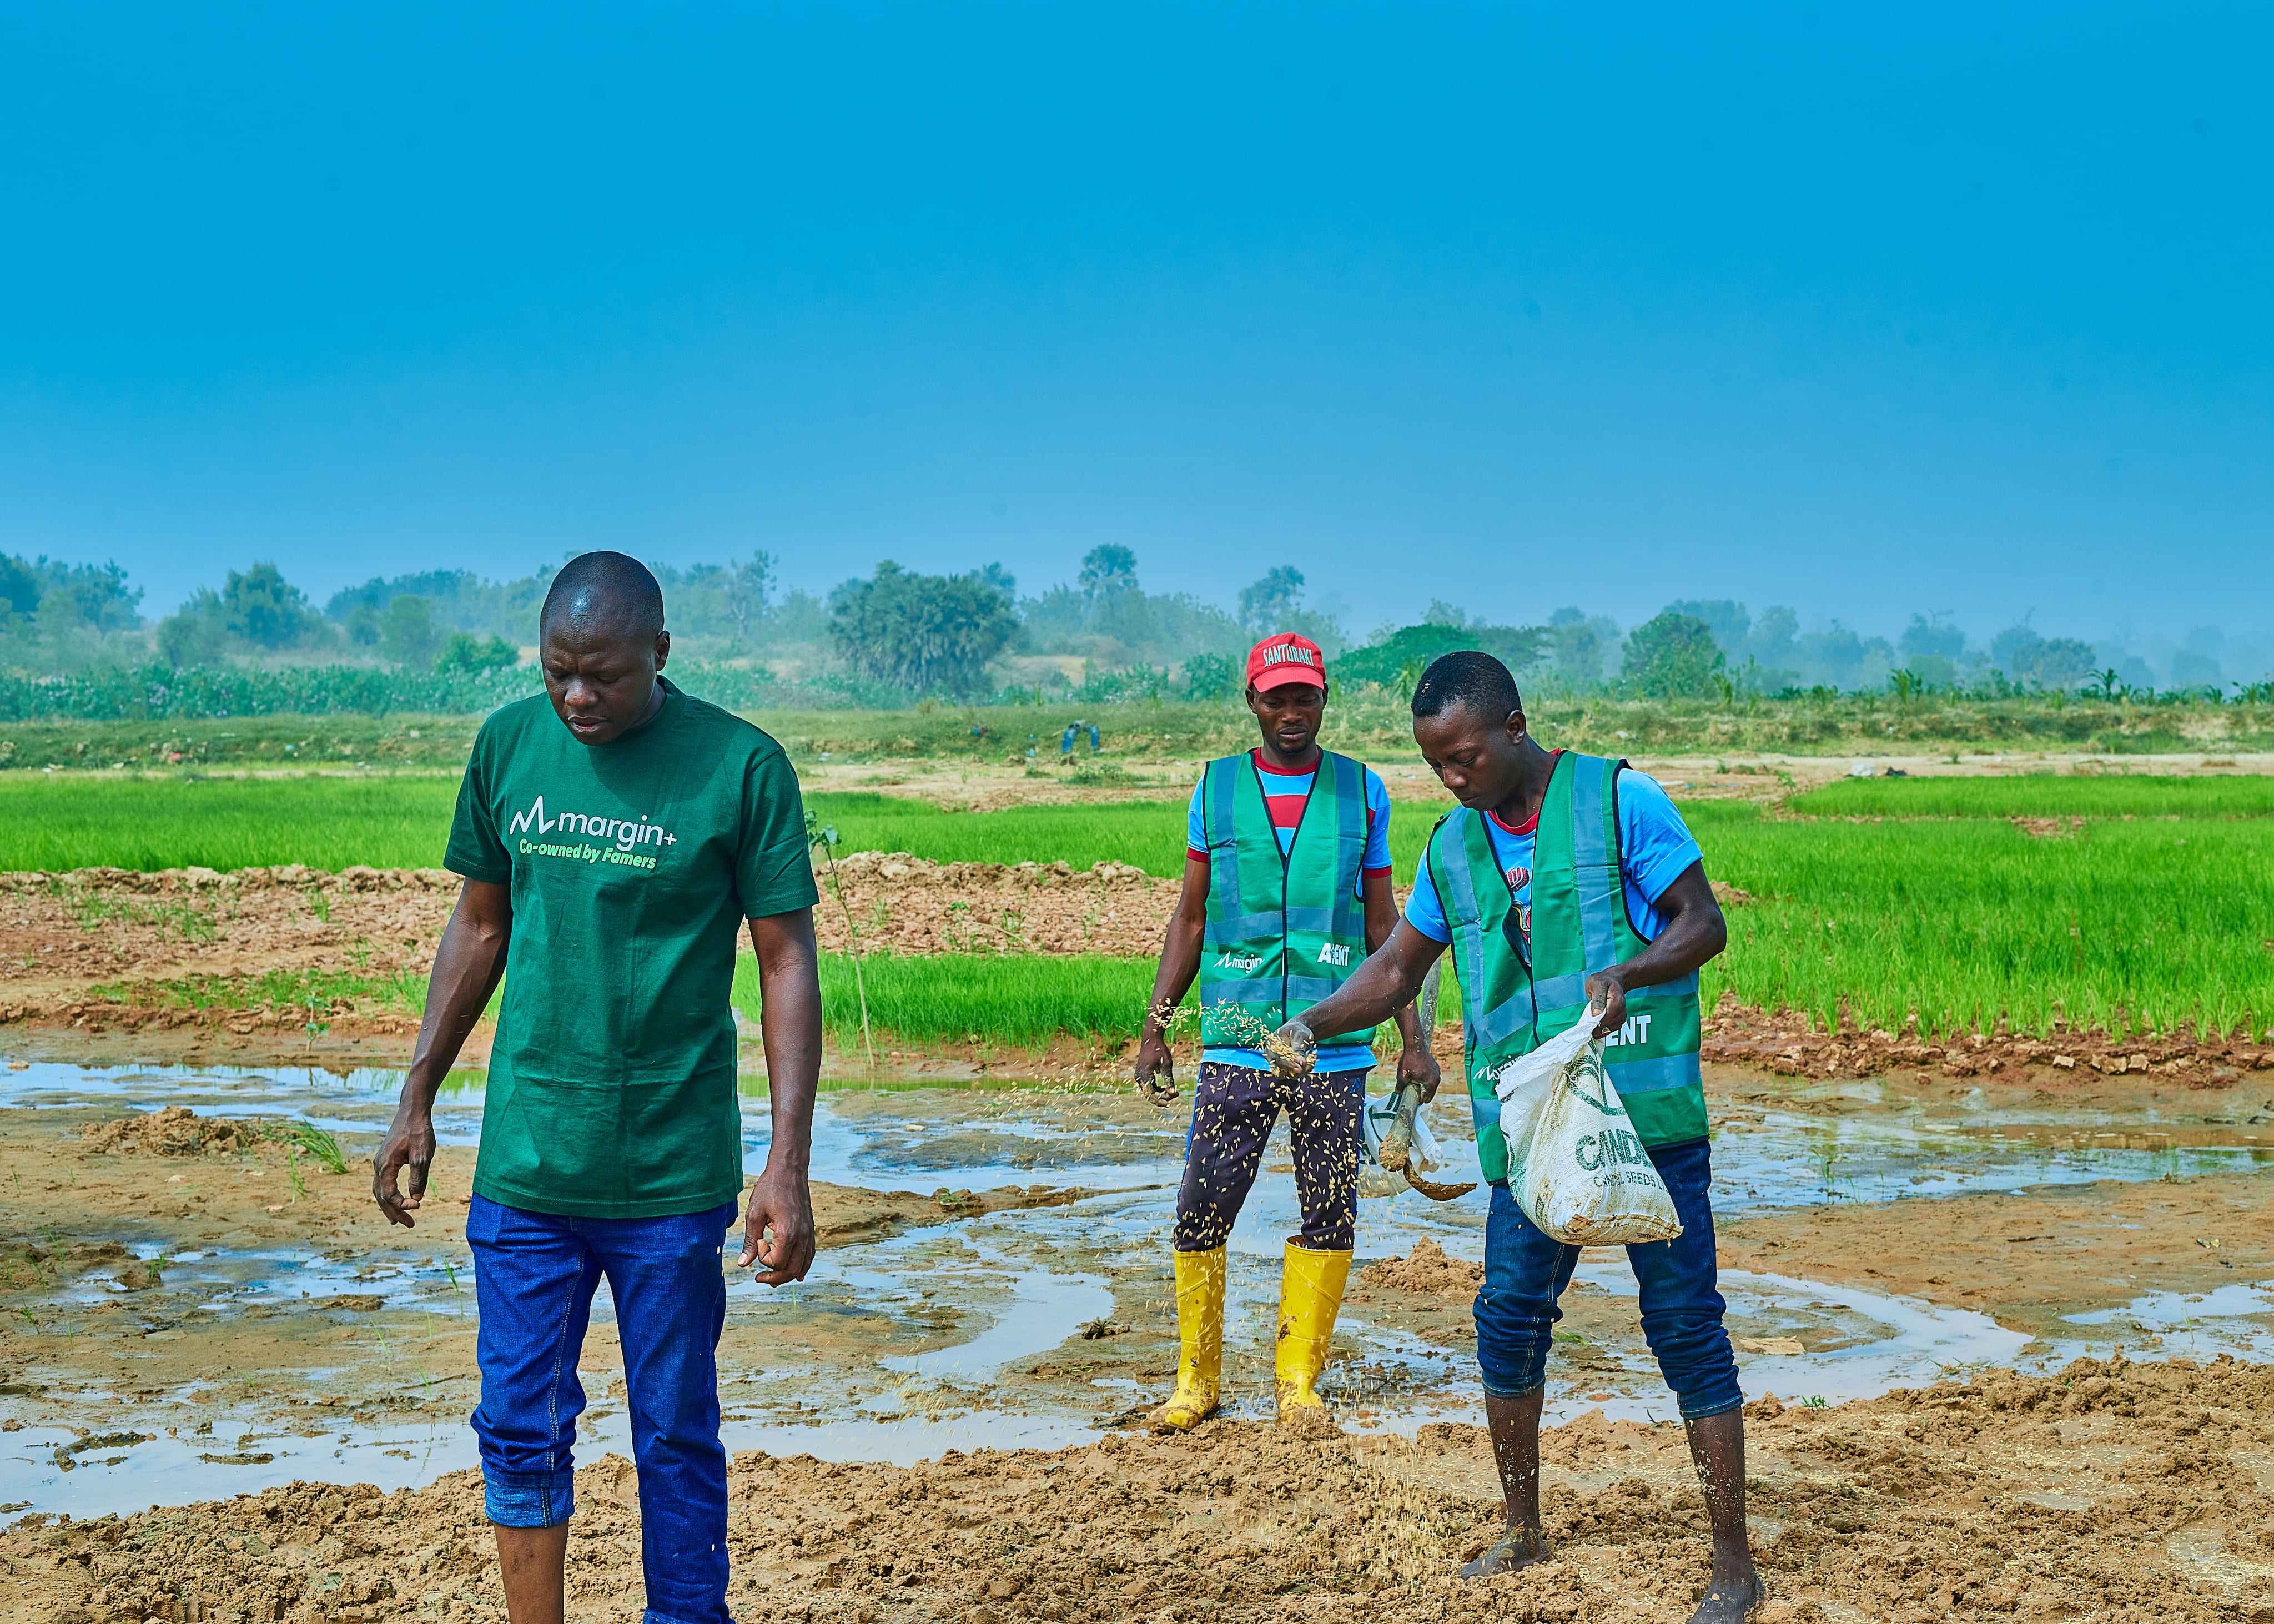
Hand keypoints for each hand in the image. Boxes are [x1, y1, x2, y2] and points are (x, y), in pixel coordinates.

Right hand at [372, 1107, 436, 1228]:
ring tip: (397, 1221)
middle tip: (409, 1225)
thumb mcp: (422, 1156)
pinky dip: (388, 1194)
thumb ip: (418, 1179)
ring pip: (380, 1190)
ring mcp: (380, 1162)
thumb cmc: (419, 1131)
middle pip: (381, 1196)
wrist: (412, 1111)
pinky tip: (397, 1200)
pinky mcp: (385, 1159)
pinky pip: (383, 1182)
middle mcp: (378, 1165)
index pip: (389, 1194)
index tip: (418, 1206)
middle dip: (394, 1212)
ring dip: (389, 1206)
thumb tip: (416, 1198)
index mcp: (385, 1166)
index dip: (402, 1204)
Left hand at [738, 1162, 816, 1285]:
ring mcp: (808, 1233)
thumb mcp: (754, 1214)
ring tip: (773, 1279)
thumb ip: (750, 1241)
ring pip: (802, 1265)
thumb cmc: (769, 1189)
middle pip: (791, 1270)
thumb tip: (743, 1264)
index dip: (763, 1258)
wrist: (789, 1171)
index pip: (777, 1262)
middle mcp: (802, 1236)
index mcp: (788, 1232)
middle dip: (774, 1278)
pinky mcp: (810, 1230)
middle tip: (759, 1278)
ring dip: (787, 1275)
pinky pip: (809, 1255)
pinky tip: (797, 1273)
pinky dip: (802, 1266)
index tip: (759, 1241)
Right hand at [1132, 1031, 1177, 1105]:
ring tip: (1173, 1093)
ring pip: (1149, 1091)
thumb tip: (1173, 1092)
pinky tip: (1166, 1088)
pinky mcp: (1142, 1074)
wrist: (1151, 1038)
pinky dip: (1157, 1089)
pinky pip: (1149, 1086)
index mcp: (1144, 1075)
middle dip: (1162, 1097)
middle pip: (1149, 1094)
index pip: (1150, 1094)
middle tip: (1176, 1095)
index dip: (1159, 1101)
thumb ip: (1169, 1079)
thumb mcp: (1166, 1064)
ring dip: (1160, 1094)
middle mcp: (1139, 1077)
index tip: (1169, 1104)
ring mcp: (1139, 1076)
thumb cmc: (1159, 1050)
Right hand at [1266, 1018, 1315, 1077]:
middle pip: (1280, 1071)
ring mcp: (1277, 1064)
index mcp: (1271, 1045)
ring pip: (1289, 1075)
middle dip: (1297, 1069)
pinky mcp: (1285, 1069)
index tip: (1299, 1069)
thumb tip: (1301, 1062)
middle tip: (1311, 1062)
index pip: (1277, 1059)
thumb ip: (1299, 1049)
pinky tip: (1312, 1059)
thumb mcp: (1300, 1036)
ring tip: (1313, 1056)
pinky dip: (1305, 1070)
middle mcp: (1271, 1057)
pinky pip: (1295, 1075)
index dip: (1288, 1065)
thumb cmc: (1298, 1030)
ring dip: (1303, 1070)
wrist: (1298, 1032)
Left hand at [1396, 1041, 1441, 1102]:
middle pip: (1430, 1094)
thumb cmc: (1409, 1060)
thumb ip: (1400, 1087)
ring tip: (1414, 1084)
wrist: (1415, 1045)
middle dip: (1421, 1094)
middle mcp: (1436, 1080)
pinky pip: (1431, 1078)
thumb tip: (1398, 1093)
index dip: (1417, 1100)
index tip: (1410, 1098)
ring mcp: (1437, 1073)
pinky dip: (1426, 1080)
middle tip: (1411, 1092)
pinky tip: (1418, 1077)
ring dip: (1424, 1087)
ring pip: (1431, 1086)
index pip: (1425, 1099)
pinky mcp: (1436, 1067)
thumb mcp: (1402, 1076)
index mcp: (1430, 1084)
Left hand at [1583, 971, 1626, 1039]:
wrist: (1613, 981)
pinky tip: (1597, 1021)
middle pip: (1605, 1026)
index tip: (1584, 1022)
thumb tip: (1596, 1015)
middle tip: (1586, 1019)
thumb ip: (1597, 999)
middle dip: (1594, 1026)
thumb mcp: (1596, 984)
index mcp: (1616, 1003)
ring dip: (1597, 1028)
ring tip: (1591, 1018)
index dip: (1593, 1023)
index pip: (1604, 1019)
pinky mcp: (1619, 1022)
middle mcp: (1621, 1012)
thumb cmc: (1603, 981)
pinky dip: (1601, 1028)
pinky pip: (1608, 1030)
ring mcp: (1621, 1018)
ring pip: (1607, 1030)